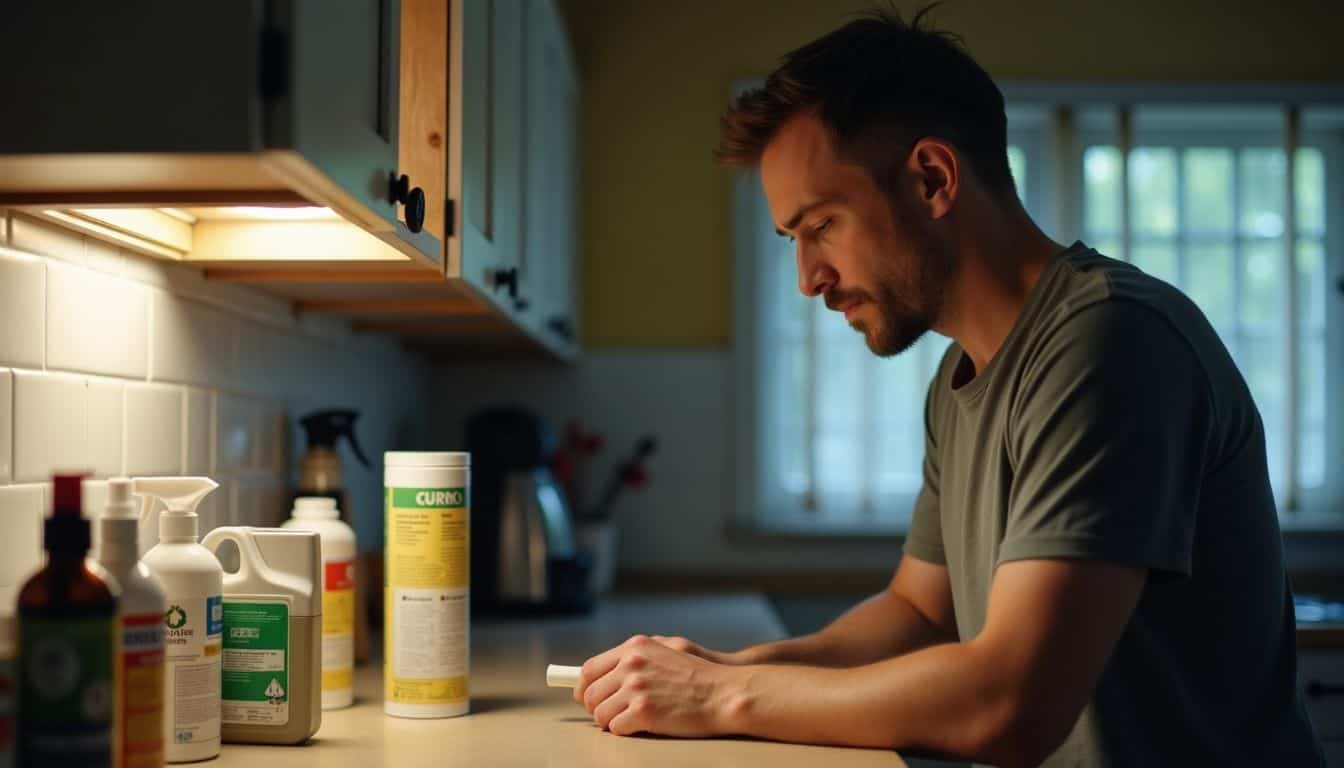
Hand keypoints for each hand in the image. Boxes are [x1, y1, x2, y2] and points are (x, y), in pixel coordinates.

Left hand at [574, 634, 745, 736]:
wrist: (723, 693)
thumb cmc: (698, 676)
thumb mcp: (666, 650)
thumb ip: (636, 657)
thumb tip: (606, 672)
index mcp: (635, 647)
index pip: (590, 668)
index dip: (584, 687)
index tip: (584, 697)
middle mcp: (631, 664)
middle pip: (589, 693)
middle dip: (596, 708)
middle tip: (609, 715)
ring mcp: (636, 688)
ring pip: (600, 713)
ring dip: (610, 721)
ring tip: (629, 721)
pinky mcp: (643, 711)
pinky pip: (615, 727)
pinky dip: (624, 731)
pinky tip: (641, 726)